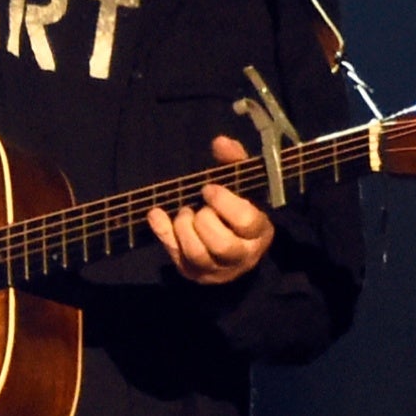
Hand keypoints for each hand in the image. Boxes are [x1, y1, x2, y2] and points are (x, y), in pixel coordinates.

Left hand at [147, 135, 274, 284]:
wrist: (234, 246)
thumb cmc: (237, 209)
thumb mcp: (242, 185)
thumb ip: (234, 162)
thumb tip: (220, 142)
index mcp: (259, 232)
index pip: (246, 222)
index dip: (224, 202)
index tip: (208, 188)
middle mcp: (242, 256)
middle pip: (221, 245)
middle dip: (203, 220)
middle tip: (198, 206)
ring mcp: (217, 270)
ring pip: (197, 255)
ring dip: (183, 228)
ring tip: (184, 213)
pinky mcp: (193, 273)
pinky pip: (174, 257)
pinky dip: (162, 233)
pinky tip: (156, 214)